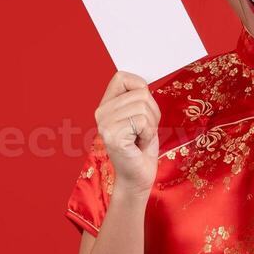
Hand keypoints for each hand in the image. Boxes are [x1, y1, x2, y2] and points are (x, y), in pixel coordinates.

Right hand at [95, 71, 160, 193]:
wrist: (137, 177)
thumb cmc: (141, 147)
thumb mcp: (141, 116)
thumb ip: (138, 98)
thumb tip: (144, 85)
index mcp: (105, 105)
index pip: (122, 77)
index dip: (140, 87)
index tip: (143, 108)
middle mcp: (101, 112)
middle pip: (140, 93)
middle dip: (152, 113)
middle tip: (144, 131)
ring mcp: (104, 124)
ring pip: (143, 106)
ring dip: (151, 125)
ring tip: (141, 137)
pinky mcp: (112, 135)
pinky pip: (142, 121)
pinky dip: (148, 134)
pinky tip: (139, 144)